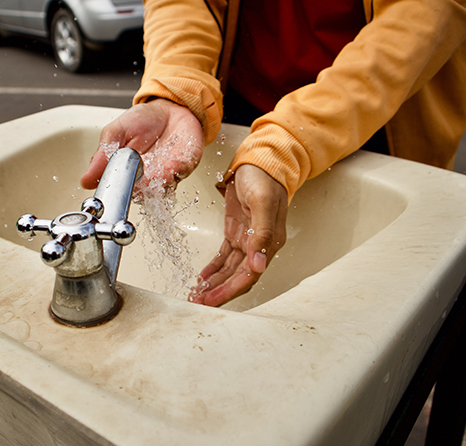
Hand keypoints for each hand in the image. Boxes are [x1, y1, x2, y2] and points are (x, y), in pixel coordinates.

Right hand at [81, 99, 204, 192]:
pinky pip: (180, 172)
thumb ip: (103, 156)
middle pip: (140, 194)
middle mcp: (145, 180)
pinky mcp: (184, 166)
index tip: (114, 187)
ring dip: (156, 182)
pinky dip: (175, 169)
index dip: (116, 192)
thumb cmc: (141, 121)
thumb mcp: (115, 133)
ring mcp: (166, 175)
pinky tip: (170, 165)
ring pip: (160, 188)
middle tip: (133, 180)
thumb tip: (85, 180)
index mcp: (125, 174)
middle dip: (137, 189)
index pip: (118, 191)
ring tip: (151, 173)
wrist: (169, 109)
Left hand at [190, 164, 287, 306]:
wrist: (261, 162)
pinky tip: (202, 279)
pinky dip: (213, 269)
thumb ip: (262, 233)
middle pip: (238, 278)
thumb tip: (259, 264)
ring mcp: (247, 240)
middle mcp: (259, 245)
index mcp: (269, 242)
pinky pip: (224, 258)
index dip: (230, 290)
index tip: (212, 300)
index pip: (249, 275)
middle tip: (198, 304)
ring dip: (214, 284)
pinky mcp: (236, 233)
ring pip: (229, 271)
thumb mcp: (262, 202)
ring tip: (196, 296)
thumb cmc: (265, 178)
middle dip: (218, 293)